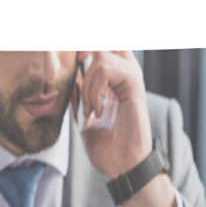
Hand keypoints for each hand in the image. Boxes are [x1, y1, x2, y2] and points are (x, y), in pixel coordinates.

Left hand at [76, 51, 176, 206]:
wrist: (123, 168)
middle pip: (108, 39)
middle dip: (85, 46)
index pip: (103, 46)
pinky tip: (98, 111)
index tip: (73, 58)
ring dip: (87, 85)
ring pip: (101, 55)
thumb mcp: (86, 120)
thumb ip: (80, 99)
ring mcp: (132, 78)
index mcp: (116, 79)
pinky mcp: (134, 86)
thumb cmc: (108, 149)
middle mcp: (126, 73)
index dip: (85, 45)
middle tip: (76, 62)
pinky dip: (95, 90)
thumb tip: (71, 81)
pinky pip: (106, 69)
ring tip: (90, 110)